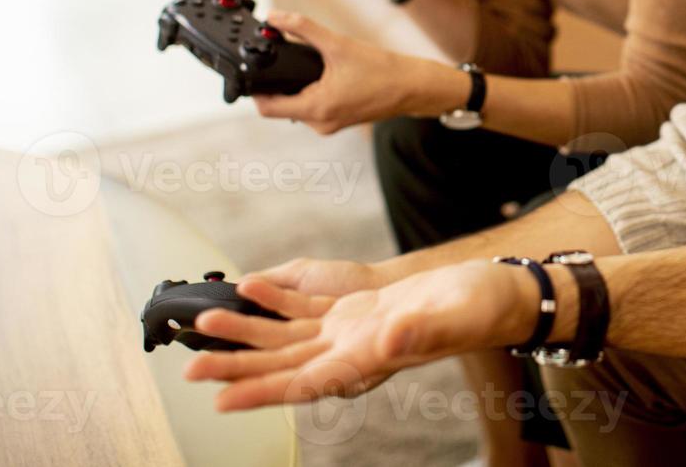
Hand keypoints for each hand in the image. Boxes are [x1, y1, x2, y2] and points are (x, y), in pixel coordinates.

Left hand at [184, 260, 535, 411]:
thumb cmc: (480, 308)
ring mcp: (353, 330)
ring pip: (287, 336)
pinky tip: (251, 284)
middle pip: (283, 365)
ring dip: (247, 331)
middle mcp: (353, 351)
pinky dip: (276, 298)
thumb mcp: (451, 317)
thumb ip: (418, 332)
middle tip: (189, 370)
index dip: (261, 392)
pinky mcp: (359, 309)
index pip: (305, 383)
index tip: (221, 401)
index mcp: (369, 359)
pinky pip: (307, 306)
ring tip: (205, 322)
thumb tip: (384, 342)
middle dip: (236, 367)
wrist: (496, 293)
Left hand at [252, 11, 464, 132]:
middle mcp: (320, 123)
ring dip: (296, 87)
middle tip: (283, 59)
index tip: (256, 69)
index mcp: (316, 108)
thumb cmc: (383, 70)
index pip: (267, 107)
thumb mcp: (338, 44)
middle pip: (280, 107)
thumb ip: (303, 29)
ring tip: (308, 65)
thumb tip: (276, 17)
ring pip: (297, 107)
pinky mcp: (338, 121)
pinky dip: (312, 92)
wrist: (414, 87)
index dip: (255, 89)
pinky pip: (313, 109)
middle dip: (278, 83)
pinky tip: (324, 75)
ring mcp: (329, 125)